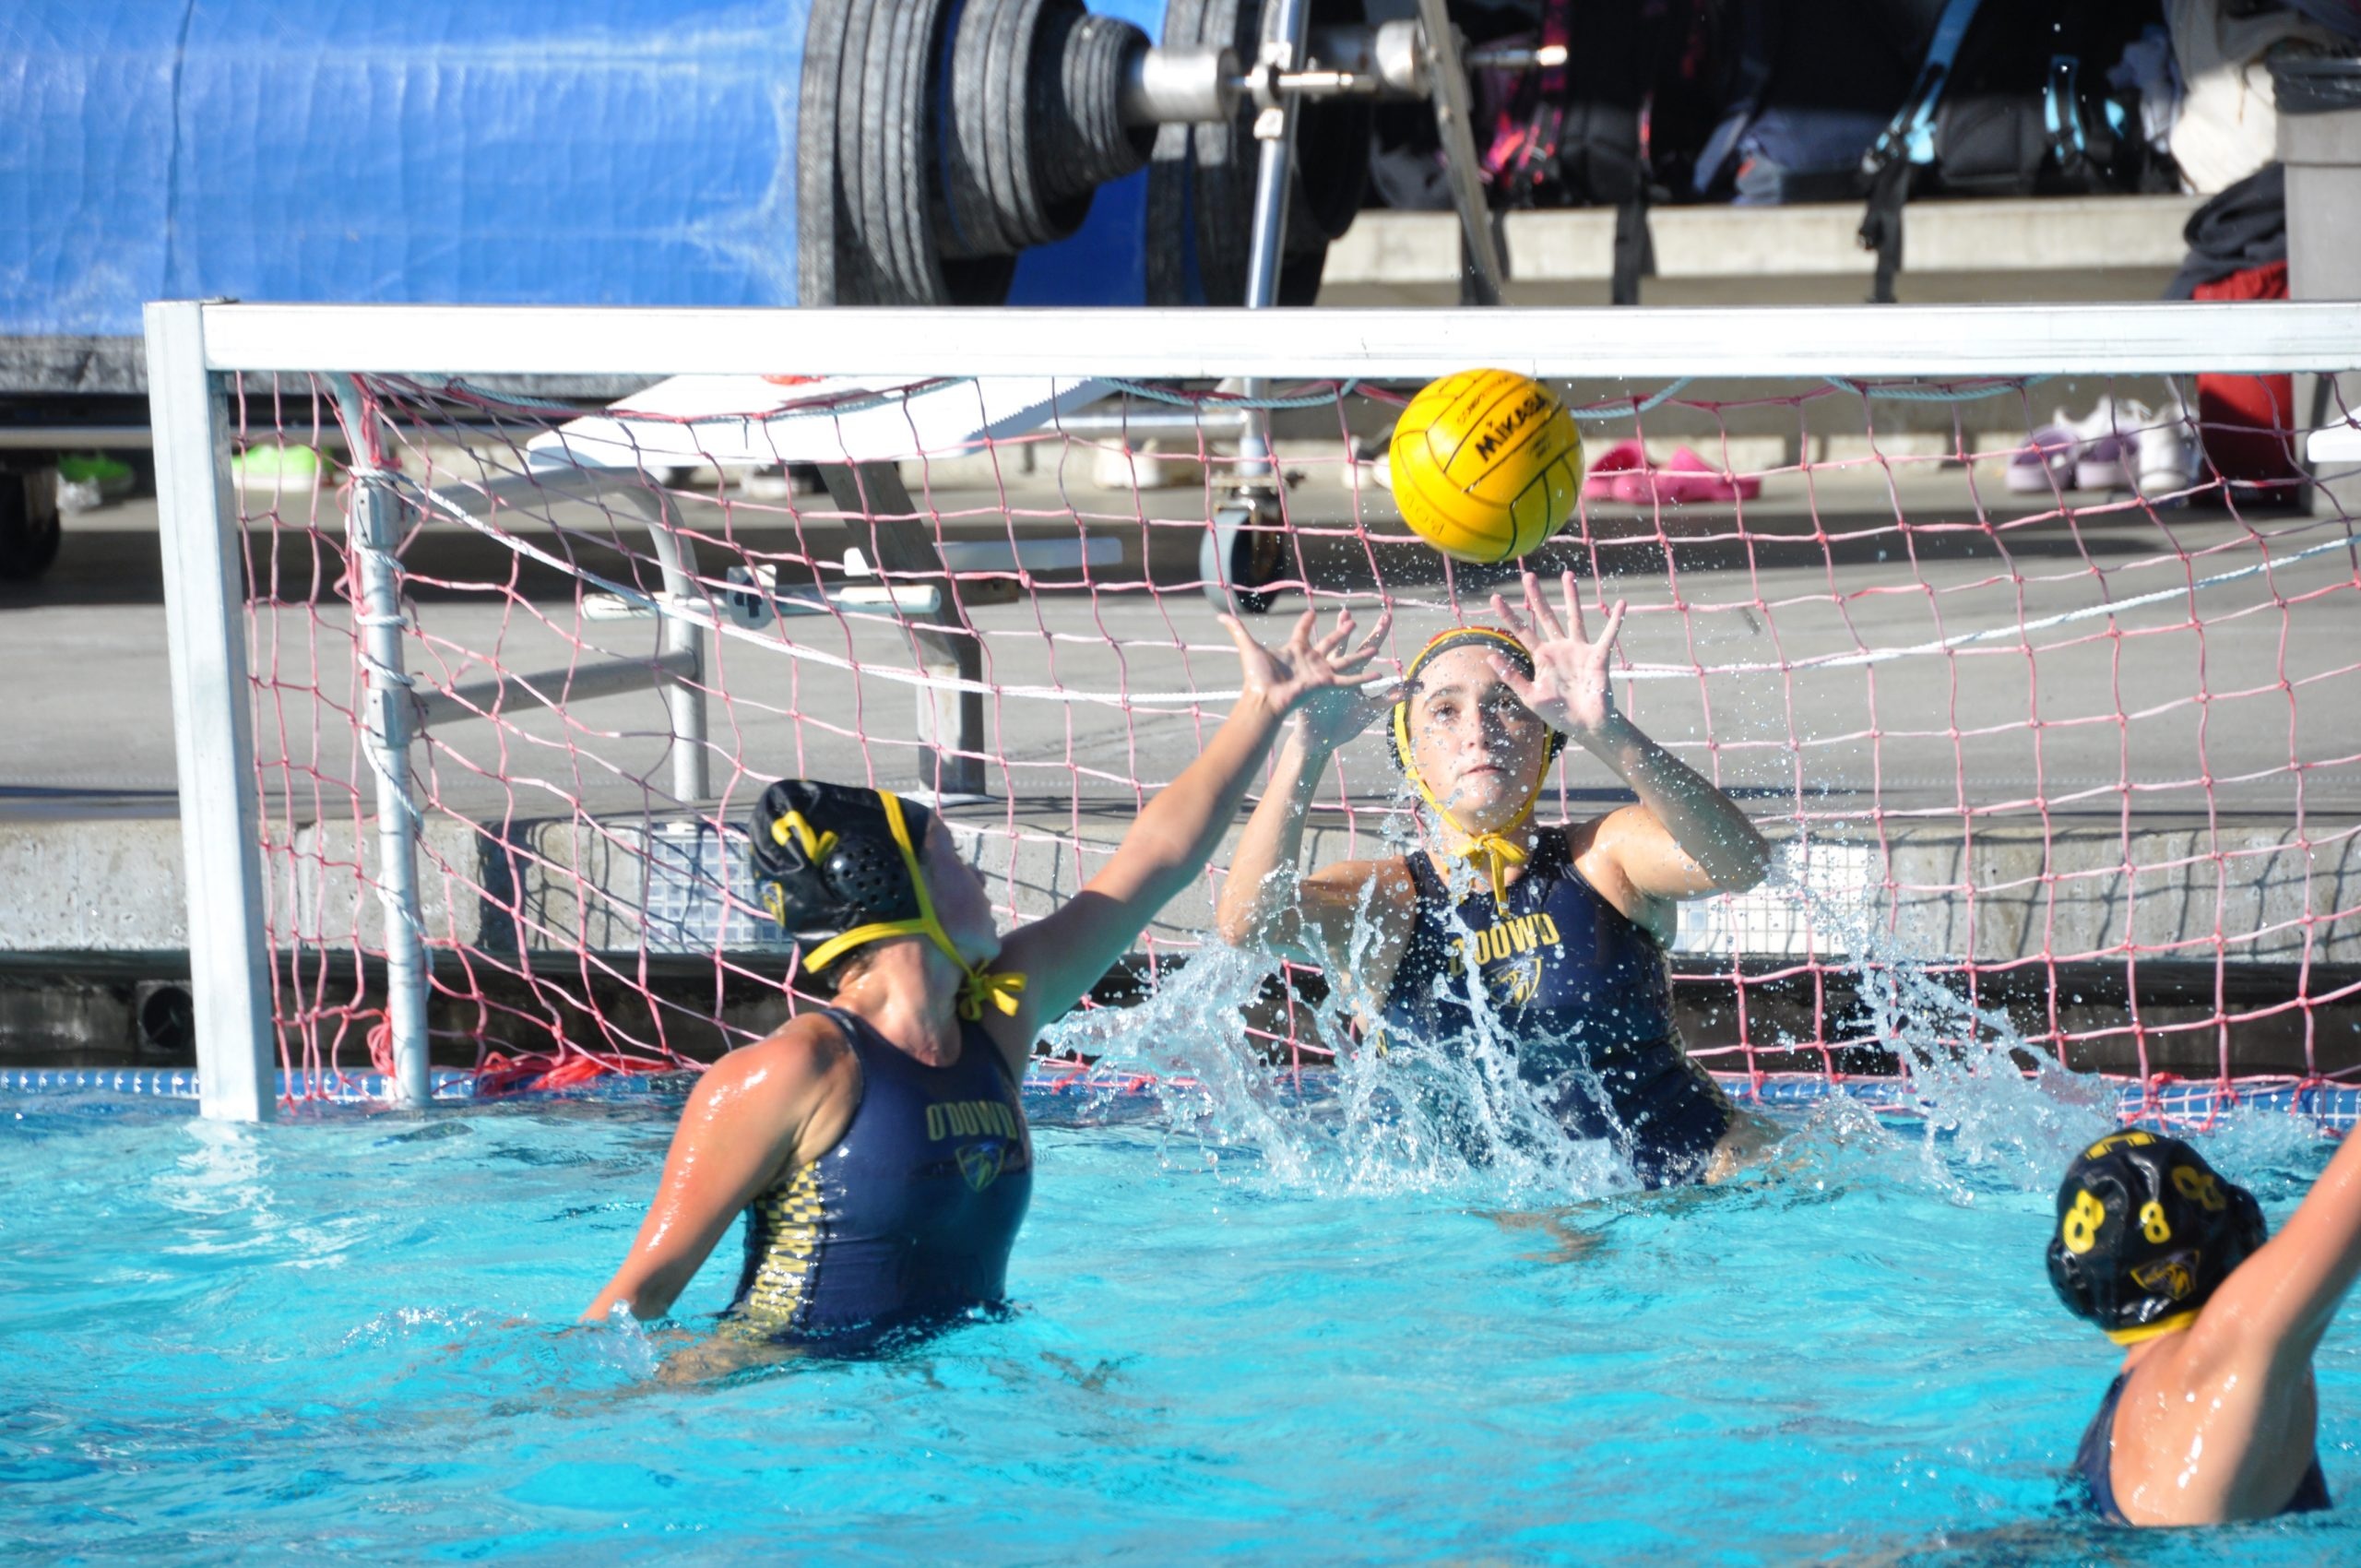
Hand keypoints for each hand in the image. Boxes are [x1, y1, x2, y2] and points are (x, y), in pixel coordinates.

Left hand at [1220, 606, 1394, 734]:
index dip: (1307, 621)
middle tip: (1351, 619)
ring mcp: (1319, 671)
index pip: (1303, 631)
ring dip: (1358, 652)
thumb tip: (1219, 615)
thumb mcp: (1248, 647)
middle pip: (1328, 642)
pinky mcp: (1326, 683)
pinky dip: (1362, 678)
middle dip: (1340, 632)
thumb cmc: (1257, 676)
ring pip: (1344, 659)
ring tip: (1374, 644)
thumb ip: (1237, 630)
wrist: (1265, 699)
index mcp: (1294, 650)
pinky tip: (1378, 674)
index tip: (1312, 612)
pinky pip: (1347, 680)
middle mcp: (1309, 660)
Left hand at [1488, 570, 1625, 746]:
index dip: (1509, 615)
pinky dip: (1616, 620)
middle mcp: (1560, 648)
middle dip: (1537, 597)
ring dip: (1571, 596)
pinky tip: (1621, 603)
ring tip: (1568, 574)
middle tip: (1527, 576)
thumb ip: (1512, 676)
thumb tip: (1490, 657)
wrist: (1587, 725)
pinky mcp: (1598, 656)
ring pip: (1574, 617)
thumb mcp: (1531, 696)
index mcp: (1542, 657)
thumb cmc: (1559, 713)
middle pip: (1546, 617)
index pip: (1522, 631)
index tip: (1495, 598)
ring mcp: (1579, 650)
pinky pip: (1609, 634)